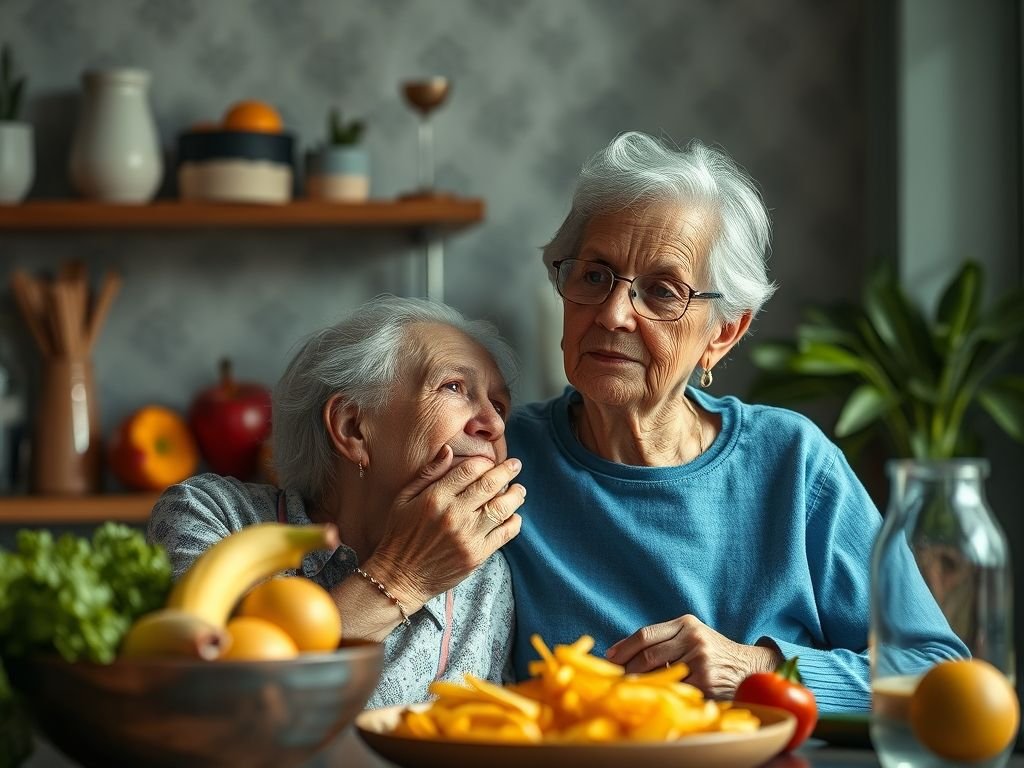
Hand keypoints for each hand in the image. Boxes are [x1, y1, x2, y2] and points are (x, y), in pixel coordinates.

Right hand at [365, 445, 525, 607]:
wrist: (400, 577)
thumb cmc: (400, 534)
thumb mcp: (404, 498)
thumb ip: (429, 473)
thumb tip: (449, 449)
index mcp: (435, 497)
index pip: (470, 469)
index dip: (484, 462)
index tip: (491, 461)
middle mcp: (454, 514)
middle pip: (490, 485)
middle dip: (507, 471)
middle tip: (515, 465)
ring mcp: (467, 536)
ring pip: (502, 508)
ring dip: (515, 495)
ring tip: (519, 490)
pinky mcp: (477, 555)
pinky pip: (505, 534)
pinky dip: (514, 522)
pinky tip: (513, 516)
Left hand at [605, 614, 781, 698]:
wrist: (747, 666)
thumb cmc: (711, 652)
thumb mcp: (691, 635)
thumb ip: (664, 638)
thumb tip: (622, 651)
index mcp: (685, 623)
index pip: (645, 634)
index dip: (624, 647)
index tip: (608, 657)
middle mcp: (693, 637)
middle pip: (648, 653)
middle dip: (626, 667)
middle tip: (612, 677)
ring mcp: (700, 659)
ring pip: (658, 671)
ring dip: (638, 681)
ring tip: (625, 686)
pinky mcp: (706, 681)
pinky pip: (675, 688)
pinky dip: (660, 692)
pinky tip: (651, 696)